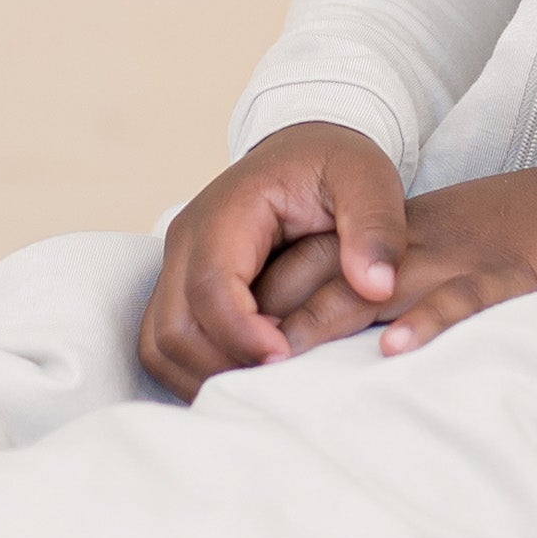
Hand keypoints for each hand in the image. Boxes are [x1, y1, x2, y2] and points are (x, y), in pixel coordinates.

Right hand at [139, 123, 407, 400]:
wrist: (305, 150)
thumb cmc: (334, 165)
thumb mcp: (368, 178)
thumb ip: (376, 226)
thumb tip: (375, 286)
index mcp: (229, 211)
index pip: (210, 285)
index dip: (241, 333)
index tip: (286, 358)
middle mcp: (188, 239)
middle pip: (174, 327)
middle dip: (222, 365)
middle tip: (280, 383)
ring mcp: (178, 265)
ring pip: (160, 344)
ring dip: (205, 375)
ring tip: (266, 387)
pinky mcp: (182, 287)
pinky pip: (169, 343)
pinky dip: (200, 370)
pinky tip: (250, 376)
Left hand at [257, 160, 536, 361]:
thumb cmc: (513, 249)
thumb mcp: (434, 263)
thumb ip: (377, 298)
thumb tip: (317, 357)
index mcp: (388, 243)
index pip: (302, 265)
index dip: (259, 307)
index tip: (219, 354)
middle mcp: (410, 248)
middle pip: (320, 275)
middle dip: (271, 322)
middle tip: (229, 373)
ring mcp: (456, 259)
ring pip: (374, 286)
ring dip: (325, 322)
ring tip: (281, 362)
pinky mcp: (507, 277)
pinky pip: (461, 299)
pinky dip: (427, 322)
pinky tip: (396, 351)